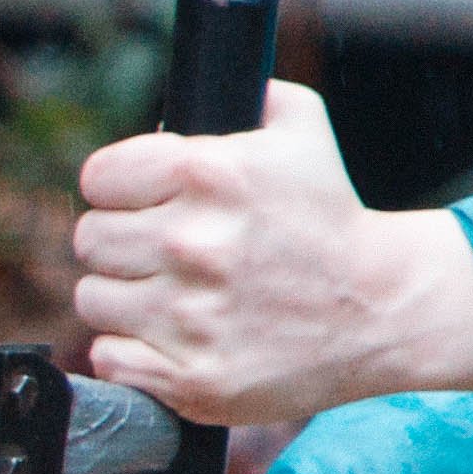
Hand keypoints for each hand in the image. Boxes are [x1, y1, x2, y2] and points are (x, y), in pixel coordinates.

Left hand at [70, 76, 472, 424]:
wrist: (382, 310)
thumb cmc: (330, 218)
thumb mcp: (302, 130)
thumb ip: (242, 97)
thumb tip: (184, 97)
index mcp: (209, 174)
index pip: (99, 178)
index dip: (119, 188)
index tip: (142, 202)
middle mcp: (192, 243)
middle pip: (90, 239)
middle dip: (121, 242)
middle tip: (162, 252)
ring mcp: (190, 315)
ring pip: (94, 299)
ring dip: (125, 297)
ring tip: (174, 295)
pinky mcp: (192, 376)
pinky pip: (109, 357)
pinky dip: (133, 352)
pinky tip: (174, 338)